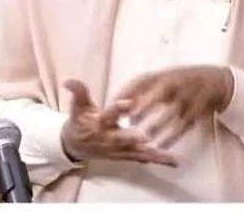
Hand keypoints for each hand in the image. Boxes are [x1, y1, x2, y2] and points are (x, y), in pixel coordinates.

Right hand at [60, 79, 177, 166]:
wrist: (75, 145)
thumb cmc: (80, 121)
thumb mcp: (78, 105)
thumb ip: (78, 92)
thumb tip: (68, 81)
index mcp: (99, 123)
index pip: (108, 114)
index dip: (117, 108)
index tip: (126, 102)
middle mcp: (109, 138)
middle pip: (123, 138)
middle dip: (135, 137)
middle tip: (148, 135)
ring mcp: (118, 150)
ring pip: (136, 151)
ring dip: (152, 152)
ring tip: (170, 155)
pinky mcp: (125, 156)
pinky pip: (143, 158)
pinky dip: (158, 160)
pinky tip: (174, 162)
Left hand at [114, 65, 233, 148]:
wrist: (213, 79)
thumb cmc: (176, 83)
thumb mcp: (156, 82)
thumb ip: (136, 93)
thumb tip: (113, 106)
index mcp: (157, 76)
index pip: (136, 84)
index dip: (121, 98)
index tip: (108, 112)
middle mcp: (172, 83)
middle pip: (156, 93)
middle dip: (141, 107)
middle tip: (127, 121)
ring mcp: (186, 95)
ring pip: (172, 111)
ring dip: (158, 125)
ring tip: (145, 137)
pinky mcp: (198, 108)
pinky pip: (185, 123)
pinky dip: (174, 135)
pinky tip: (163, 144)